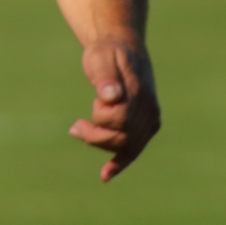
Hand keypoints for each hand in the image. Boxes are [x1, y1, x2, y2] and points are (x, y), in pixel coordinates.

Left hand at [69, 39, 160, 182]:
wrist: (123, 49)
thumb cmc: (108, 52)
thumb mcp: (101, 56)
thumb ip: (105, 76)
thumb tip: (109, 95)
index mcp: (140, 91)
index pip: (122, 118)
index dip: (103, 117)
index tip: (94, 103)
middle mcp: (149, 109)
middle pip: (123, 137)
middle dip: (96, 135)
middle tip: (75, 126)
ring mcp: (150, 119)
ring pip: (126, 146)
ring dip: (101, 144)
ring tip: (78, 130)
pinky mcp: (145, 127)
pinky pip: (133, 150)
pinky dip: (120, 163)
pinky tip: (105, 175)